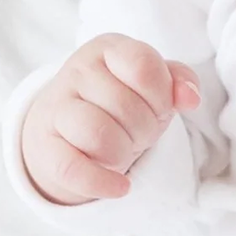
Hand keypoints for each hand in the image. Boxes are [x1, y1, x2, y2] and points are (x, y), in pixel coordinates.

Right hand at [20, 34, 201, 205]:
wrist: (67, 127)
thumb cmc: (121, 99)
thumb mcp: (153, 83)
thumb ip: (179, 80)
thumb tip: (190, 98)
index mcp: (108, 48)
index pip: (144, 67)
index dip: (161, 95)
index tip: (159, 106)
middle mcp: (77, 71)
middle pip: (126, 107)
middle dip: (145, 129)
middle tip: (138, 132)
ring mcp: (56, 108)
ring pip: (99, 135)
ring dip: (122, 153)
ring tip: (122, 151)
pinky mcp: (45, 147)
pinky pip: (72, 169)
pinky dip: (102, 183)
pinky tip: (120, 187)